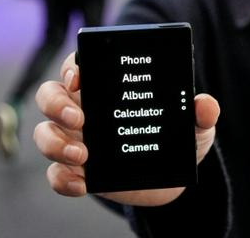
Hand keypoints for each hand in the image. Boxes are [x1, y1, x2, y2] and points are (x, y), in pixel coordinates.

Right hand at [33, 52, 219, 205]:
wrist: (175, 179)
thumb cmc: (178, 138)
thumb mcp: (194, 124)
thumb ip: (200, 113)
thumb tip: (204, 104)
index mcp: (107, 89)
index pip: (79, 66)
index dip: (72, 66)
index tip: (79, 76)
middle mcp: (85, 109)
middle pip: (50, 96)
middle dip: (56, 103)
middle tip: (80, 117)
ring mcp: (78, 140)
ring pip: (45, 133)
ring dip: (55, 142)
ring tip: (82, 154)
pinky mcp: (79, 172)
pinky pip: (56, 174)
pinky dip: (62, 179)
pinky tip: (82, 183)